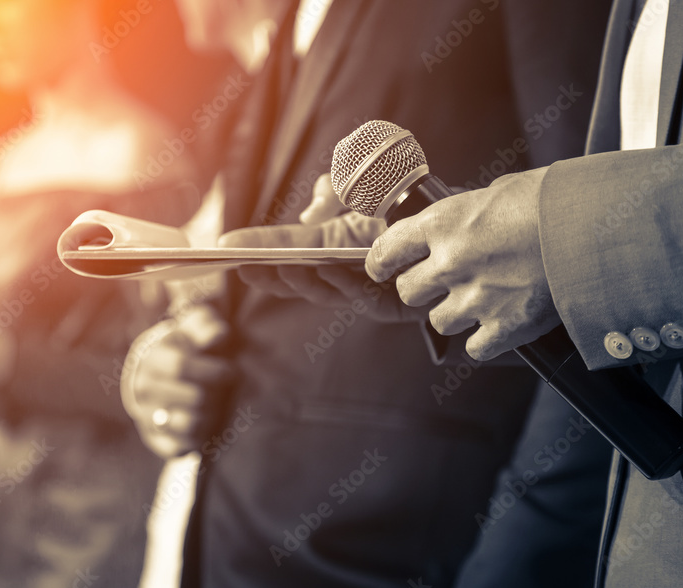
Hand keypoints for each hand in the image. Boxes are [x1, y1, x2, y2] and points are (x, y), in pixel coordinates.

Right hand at [121, 304, 234, 458]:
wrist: (158, 377)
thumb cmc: (184, 350)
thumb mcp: (191, 332)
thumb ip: (205, 325)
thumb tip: (219, 333)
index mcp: (152, 360)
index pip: (182, 366)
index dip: (214, 370)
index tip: (231, 372)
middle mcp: (144, 390)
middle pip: (194, 397)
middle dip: (218, 394)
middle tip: (225, 391)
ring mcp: (147, 417)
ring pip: (190, 424)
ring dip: (212, 416)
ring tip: (216, 408)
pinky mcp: (155, 441)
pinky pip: (182, 448)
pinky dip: (200, 439)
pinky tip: (206, 426)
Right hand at [218, 174, 423, 321]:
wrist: (458, 230)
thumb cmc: (413, 206)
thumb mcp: (368, 185)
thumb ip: (337, 190)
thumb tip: (313, 208)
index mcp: (332, 243)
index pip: (289, 246)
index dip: (259, 246)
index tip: (225, 246)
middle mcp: (342, 268)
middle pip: (297, 275)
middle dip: (268, 273)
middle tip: (242, 267)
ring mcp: (362, 290)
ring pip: (323, 290)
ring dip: (299, 280)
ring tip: (278, 267)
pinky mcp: (389, 306)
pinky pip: (360, 296)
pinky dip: (339, 283)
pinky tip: (322, 267)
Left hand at [366, 168, 560, 359]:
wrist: (595, 228)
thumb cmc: (552, 200)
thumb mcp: (497, 192)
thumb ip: (466, 215)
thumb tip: (455, 225)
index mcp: (443, 224)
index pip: (386, 251)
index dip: (381, 262)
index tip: (382, 268)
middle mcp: (450, 264)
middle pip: (408, 292)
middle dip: (423, 288)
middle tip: (445, 280)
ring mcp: (476, 299)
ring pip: (439, 321)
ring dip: (455, 312)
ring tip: (482, 297)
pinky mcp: (504, 327)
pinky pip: (475, 347)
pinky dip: (485, 338)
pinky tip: (499, 322)